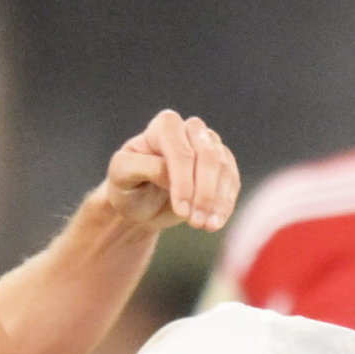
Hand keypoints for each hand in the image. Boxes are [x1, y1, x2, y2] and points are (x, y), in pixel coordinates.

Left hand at [100, 108, 237, 232]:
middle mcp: (191, 129)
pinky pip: (232, 181)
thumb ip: (143, 166)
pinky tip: (215, 222)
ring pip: (224, 169)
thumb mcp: (122, 174)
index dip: (184, 183)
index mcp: (165, 126)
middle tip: (196, 223)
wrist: (142, 202)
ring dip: (218, 202)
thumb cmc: (129, 185)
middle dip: (205, 194)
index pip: (181, 152)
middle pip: (208, 157)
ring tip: (207, 227)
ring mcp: (211, 145)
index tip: (182, 212)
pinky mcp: (224, 164)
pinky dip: (226, 204)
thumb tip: (170, 171)